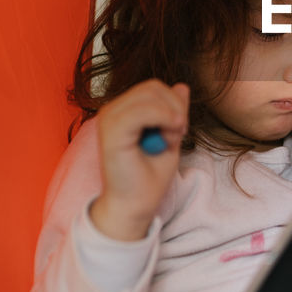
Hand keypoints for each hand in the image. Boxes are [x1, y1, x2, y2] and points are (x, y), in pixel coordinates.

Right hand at [90, 80, 189, 240]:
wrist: (136, 205)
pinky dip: (162, 118)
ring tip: (170, 140)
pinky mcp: (111, 132)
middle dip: (175, 107)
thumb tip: (182, 86)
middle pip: (152, 87)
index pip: (153, 88)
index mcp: (123, 111)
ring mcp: (109, 119)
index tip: (182, 129)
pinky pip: (141, 110)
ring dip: (171, 115)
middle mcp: (113, 111)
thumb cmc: (150, 176)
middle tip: (180, 134)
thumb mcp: (170, 136)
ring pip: (149, 94)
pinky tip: (166, 138)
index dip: (174, 103)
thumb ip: (174, 111)